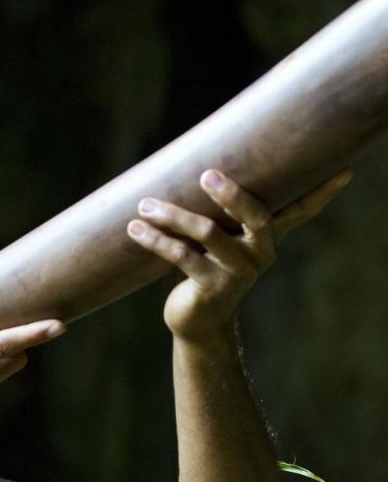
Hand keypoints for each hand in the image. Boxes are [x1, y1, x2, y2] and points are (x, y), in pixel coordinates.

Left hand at [127, 168, 351, 342]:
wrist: (197, 320)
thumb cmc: (206, 267)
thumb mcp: (221, 238)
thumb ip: (223, 211)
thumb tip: (207, 161)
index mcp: (267, 238)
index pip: (301, 211)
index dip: (322, 192)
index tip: (346, 171)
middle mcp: (260, 254)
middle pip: (256, 215)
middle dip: (232, 193)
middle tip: (207, 175)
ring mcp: (238, 273)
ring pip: (207, 232)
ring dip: (171, 215)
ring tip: (144, 204)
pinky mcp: (212, 288)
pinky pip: (181, 256)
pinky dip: (155, 240)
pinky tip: (135, 229)